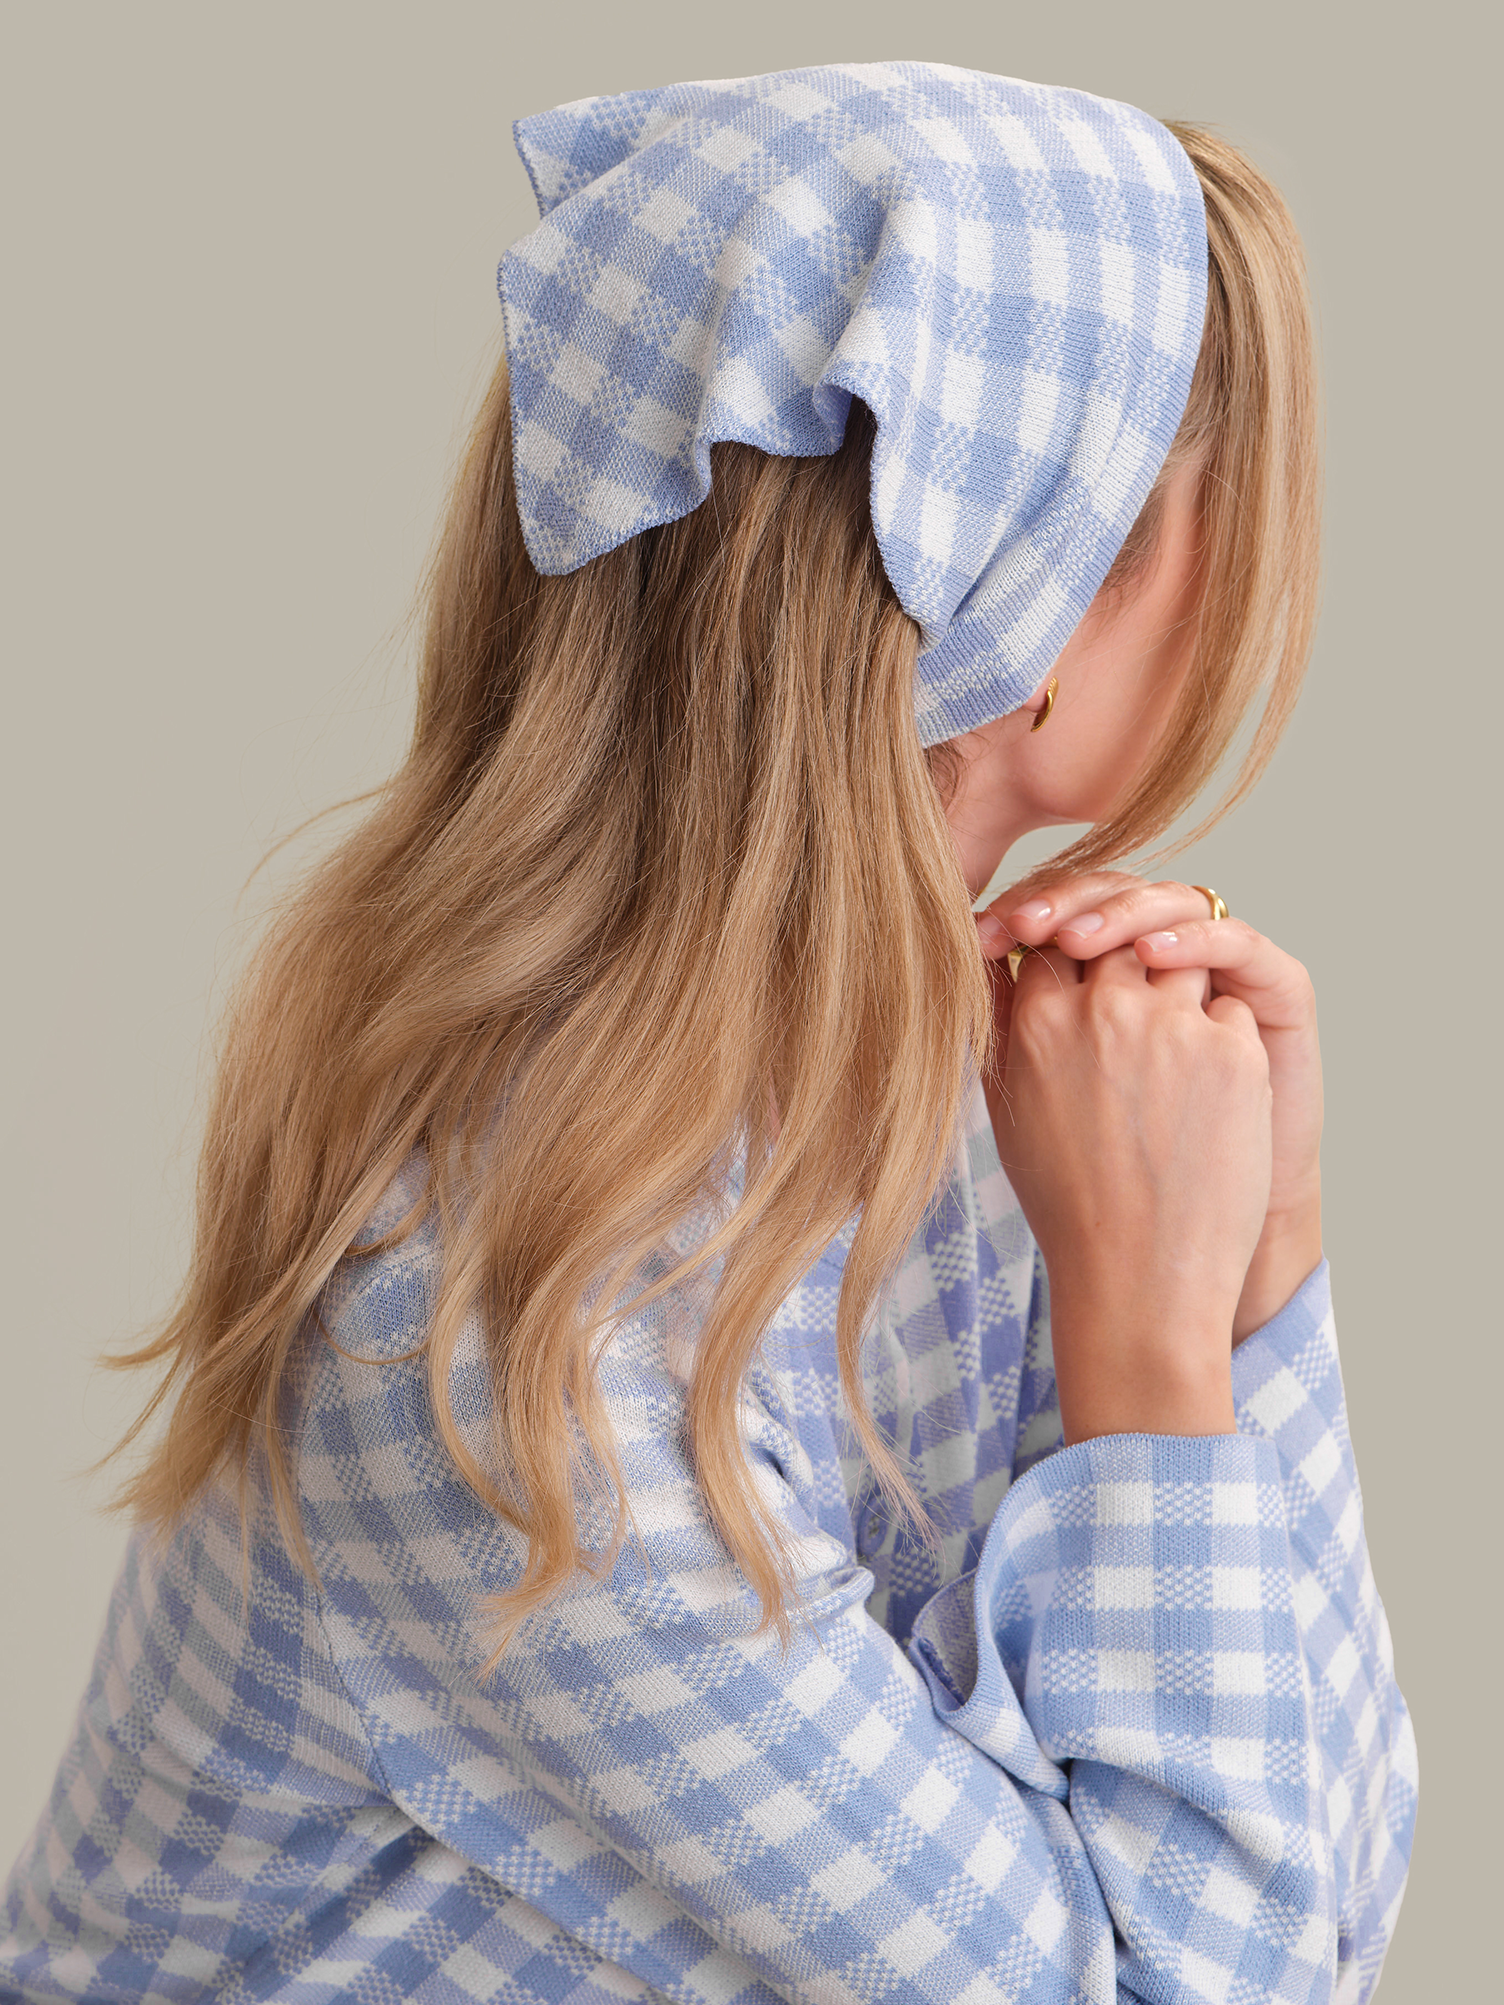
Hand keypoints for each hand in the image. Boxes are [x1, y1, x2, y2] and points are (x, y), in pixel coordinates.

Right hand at [984, 928, 1271, 1442]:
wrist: (1139, 1279)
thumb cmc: (1069, 1204)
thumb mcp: (1009, 1110)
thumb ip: (1002, 1029)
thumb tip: (1002, 964)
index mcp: (1039, 1024)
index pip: (1051, 935)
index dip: (1065, 945)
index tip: (1077, 968)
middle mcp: (1105, 1013)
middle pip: (1117, 935)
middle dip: (1124, 955)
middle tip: (1133, 994)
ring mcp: (1175, 1027)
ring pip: (1178, 958)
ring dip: (1175, 987)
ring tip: (1171, 1045)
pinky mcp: (1236, 1051)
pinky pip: (1229, 1005)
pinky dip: (1220, 1034)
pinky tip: (1207, 1089)